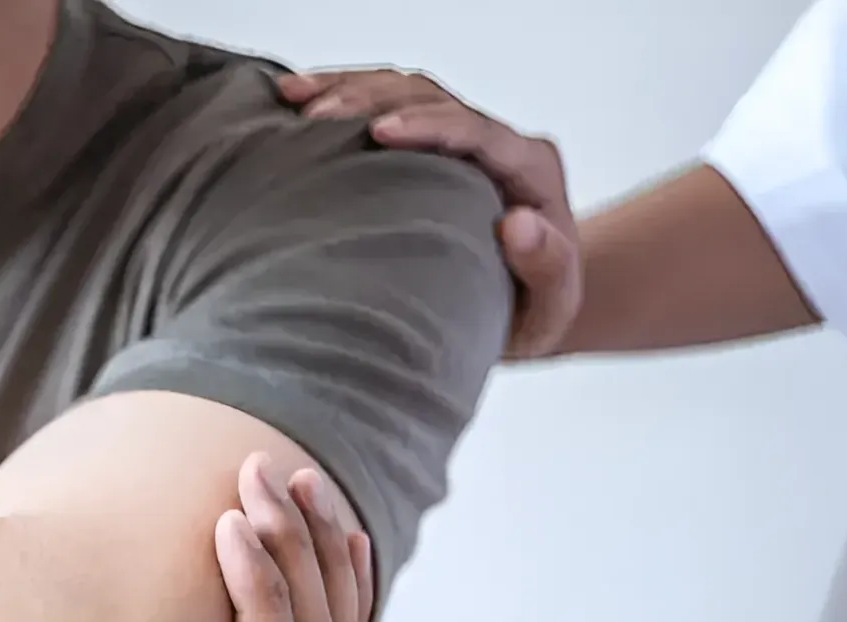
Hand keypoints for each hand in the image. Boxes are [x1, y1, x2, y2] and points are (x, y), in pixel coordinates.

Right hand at [277, 68, 580, 358]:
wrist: (524, 306)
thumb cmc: (532, 310)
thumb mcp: (553, 306)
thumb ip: (547, 267)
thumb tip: (518, 224)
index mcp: (528, 170)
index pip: (477, 130)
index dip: (428, 124)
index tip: (379, 131)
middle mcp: (493, 144)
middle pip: (431, 97)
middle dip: (371, 96)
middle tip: (316, 113)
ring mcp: (458, 141)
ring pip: (403, 92)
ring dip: (347, 87)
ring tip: (293, 96)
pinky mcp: (428, 149)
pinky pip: (387, 109)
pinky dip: (343, 97)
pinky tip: (298, 101)